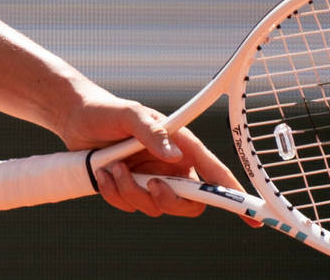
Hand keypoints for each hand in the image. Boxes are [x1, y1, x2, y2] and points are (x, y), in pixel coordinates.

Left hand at [52, 87, 259, 223]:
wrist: (76, 118)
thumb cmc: (107, 111)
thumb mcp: (130, 114)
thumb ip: (151, 131)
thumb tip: (173, 156)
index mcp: (183, 147)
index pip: (216, 176)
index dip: (235, 197)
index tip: (253, 219)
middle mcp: (172, 167)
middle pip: (190, 204)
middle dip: (170, 200)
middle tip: (152, 184)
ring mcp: (151, 180)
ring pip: (156, 208)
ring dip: (132, 192)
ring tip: (112, 166)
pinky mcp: (131, 189)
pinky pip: (130, 207)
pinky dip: (116, 194)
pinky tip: (104, 174)